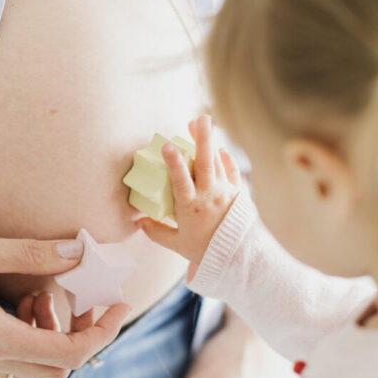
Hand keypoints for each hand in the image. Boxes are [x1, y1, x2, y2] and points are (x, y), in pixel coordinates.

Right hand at [0, 235, 131, 377]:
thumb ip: (29, 253)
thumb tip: (77, 250)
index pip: (70, 354)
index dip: (102, 332)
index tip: (117, 304)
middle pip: (56, 369)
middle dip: (76, 335)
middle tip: (71, 298)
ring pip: (32, 367)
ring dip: (48, 337)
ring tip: (34, 295)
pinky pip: (9, 361)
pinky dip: (24, 338)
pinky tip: (10, 303)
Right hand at [138, 115, 242, 272]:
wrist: (237, 259)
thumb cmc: (205, 251)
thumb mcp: (177, 244)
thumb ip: (156, 232)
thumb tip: (139, 222)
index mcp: (191, 207)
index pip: (181, 180)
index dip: (174, 162)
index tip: (168, 145)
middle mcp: (209, 195)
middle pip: (206, 162)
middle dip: (202, 139)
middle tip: (199, 119)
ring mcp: (225, 192)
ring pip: (218, 162)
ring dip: (210, 142)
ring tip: (203, 124)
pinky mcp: (238, 194)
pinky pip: (232, 171)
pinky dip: (226, 159)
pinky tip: (220, 150)